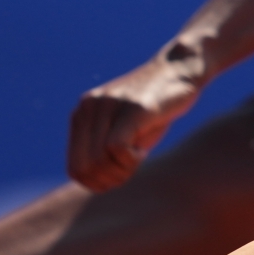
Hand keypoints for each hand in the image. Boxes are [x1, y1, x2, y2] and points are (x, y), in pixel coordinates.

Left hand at [67, 56, 203, 190]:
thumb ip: (103, 149)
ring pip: (99, 161)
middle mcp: (89, 107)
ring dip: (121, 171)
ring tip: (138, 159)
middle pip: (85, 168)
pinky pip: (117, 147)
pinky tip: (143, 151)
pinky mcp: (132, 107)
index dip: (96, 184)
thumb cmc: (154, 107)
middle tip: (130, 169)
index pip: (74, 168)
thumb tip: (93, 182)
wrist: (179, 70)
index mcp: (82, 114)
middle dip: (109, 180)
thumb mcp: (122, 129)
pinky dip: (130, 160)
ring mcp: (109, 104)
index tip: (119, 176)